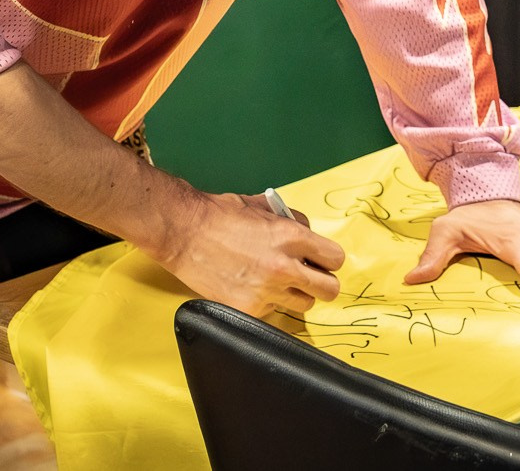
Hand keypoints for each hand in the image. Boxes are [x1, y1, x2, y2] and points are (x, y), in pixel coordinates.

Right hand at [150, 190, 346, 317]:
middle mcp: (283, 267)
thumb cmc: (220, 215)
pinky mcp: (247, 309)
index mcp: (291, 237)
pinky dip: (266, 303)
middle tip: (308, 276)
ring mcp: (265, 292)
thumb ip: (293, 222)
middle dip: (321, 282)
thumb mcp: (264, 207)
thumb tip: (309, 236)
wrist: (183, 232)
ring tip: (277, 282)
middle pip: (329, 290)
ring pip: (304, 305)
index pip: (336, 259)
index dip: (329, 259)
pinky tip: (251, 288)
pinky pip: (272, 313)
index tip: (321, 260)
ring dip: (295, 294)